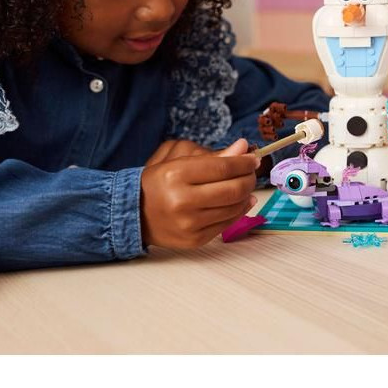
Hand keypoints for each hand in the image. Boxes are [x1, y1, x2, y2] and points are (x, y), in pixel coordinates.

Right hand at [140, 139, 258, 248]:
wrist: (135, 213)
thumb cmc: (159, 181)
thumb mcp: (178, 158)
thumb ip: (212, 154)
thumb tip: (243, 147)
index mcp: (176, 174)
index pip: (223, 167)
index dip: (244, 162)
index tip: (252, 158)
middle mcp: (182, 201)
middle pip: (233, 189)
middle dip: (249, 178)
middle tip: (251, 171)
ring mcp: (189, 224)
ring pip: (234, 207)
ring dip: (247, 194)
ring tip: (245, 185)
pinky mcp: (195, 240)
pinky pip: (228, 224)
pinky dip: (240, 210)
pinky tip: (241, 201)